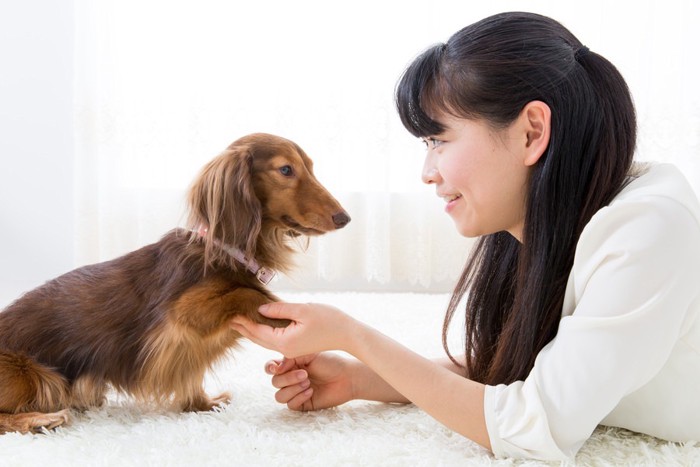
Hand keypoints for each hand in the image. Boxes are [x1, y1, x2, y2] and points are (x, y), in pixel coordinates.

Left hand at [231, 302, 355, 357]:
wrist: (348, 335)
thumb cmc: (329, 320)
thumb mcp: (303, 310)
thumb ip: (280, 310)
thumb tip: (260, 310)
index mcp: (284, 341)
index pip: (257, 332)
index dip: (243, 322)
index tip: (230, 314)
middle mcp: (285, 348)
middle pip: (258, 339)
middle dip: (244, 328)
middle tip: (228, 319)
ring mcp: (291, 349)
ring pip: (266, 341)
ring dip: (252, 332)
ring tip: (240, 323)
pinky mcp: (297, 346)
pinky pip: (274, 340)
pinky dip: (263, 333)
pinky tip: (261, 326)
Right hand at [265, 353, 355, 410]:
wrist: (346, 377)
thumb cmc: (330, 363)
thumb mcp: (309, 354)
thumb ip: (290, 358)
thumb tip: (276, 369)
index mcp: (290, 364)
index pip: (271, 368)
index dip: (269, 368)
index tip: (276, 368)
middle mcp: (291, 379)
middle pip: (275, 382)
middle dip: (287, 378)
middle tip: (305, 374)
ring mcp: (296, 392)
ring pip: (279, 396)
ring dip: (292, 389)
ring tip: (308, 383)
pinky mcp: (303, 404)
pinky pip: (290, 405)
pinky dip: (298, 397)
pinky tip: (311, 391)